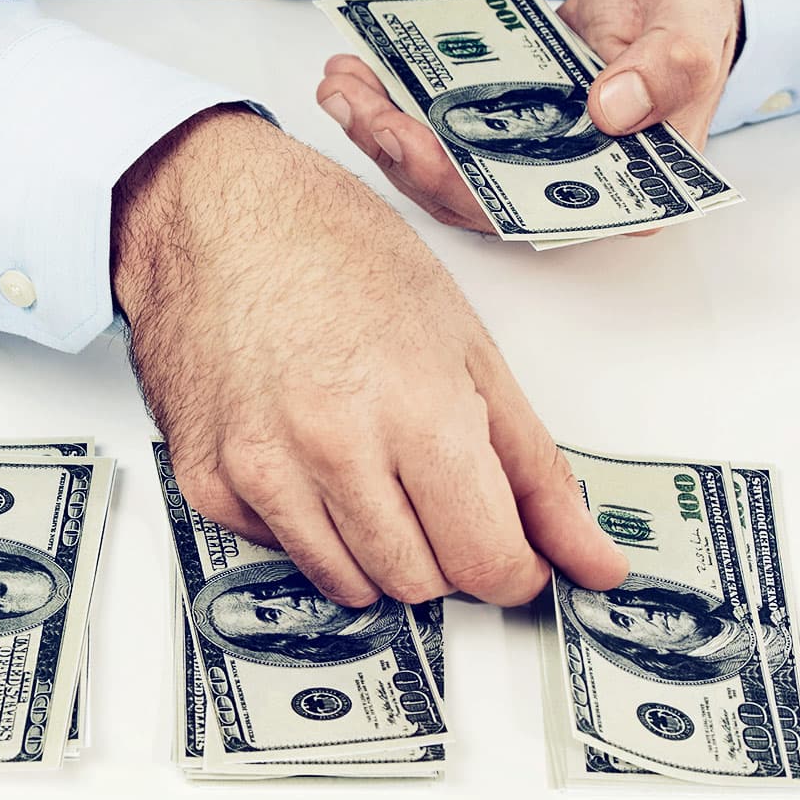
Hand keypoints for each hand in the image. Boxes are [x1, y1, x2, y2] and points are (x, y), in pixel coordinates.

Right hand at [113, 107, 629, 607]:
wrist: (214, 213)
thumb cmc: (341, 255)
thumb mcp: (469, 347)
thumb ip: (536, 469)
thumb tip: (591, 559)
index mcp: (415, 410)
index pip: (486, 563)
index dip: (515, 569)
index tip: (516, 553)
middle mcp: (332, 450)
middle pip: (421, 584)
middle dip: (449, 552)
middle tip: (441, 487)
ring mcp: (261, 473)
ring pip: (353, 586)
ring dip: (383, 550)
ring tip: (377, 470)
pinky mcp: (207, 484)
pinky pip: (287, 555)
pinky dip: (314, 529)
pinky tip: (313, 460)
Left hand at [315, 0, 742, 232]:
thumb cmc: (690, 12)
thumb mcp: (692, 30)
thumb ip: (664, 68)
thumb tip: (610, 110)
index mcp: (624, 188)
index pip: (533, 216)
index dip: (465, 192)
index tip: (415, 147)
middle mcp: (566, 184)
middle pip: (470, 194)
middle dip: (400, 152)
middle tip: (354, 103)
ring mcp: (529, 155)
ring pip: (443, 164)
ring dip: (382, 129)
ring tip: (342, 85)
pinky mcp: (501, 123)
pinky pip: (440, 127)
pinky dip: (395, 103)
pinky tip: (361, 75)